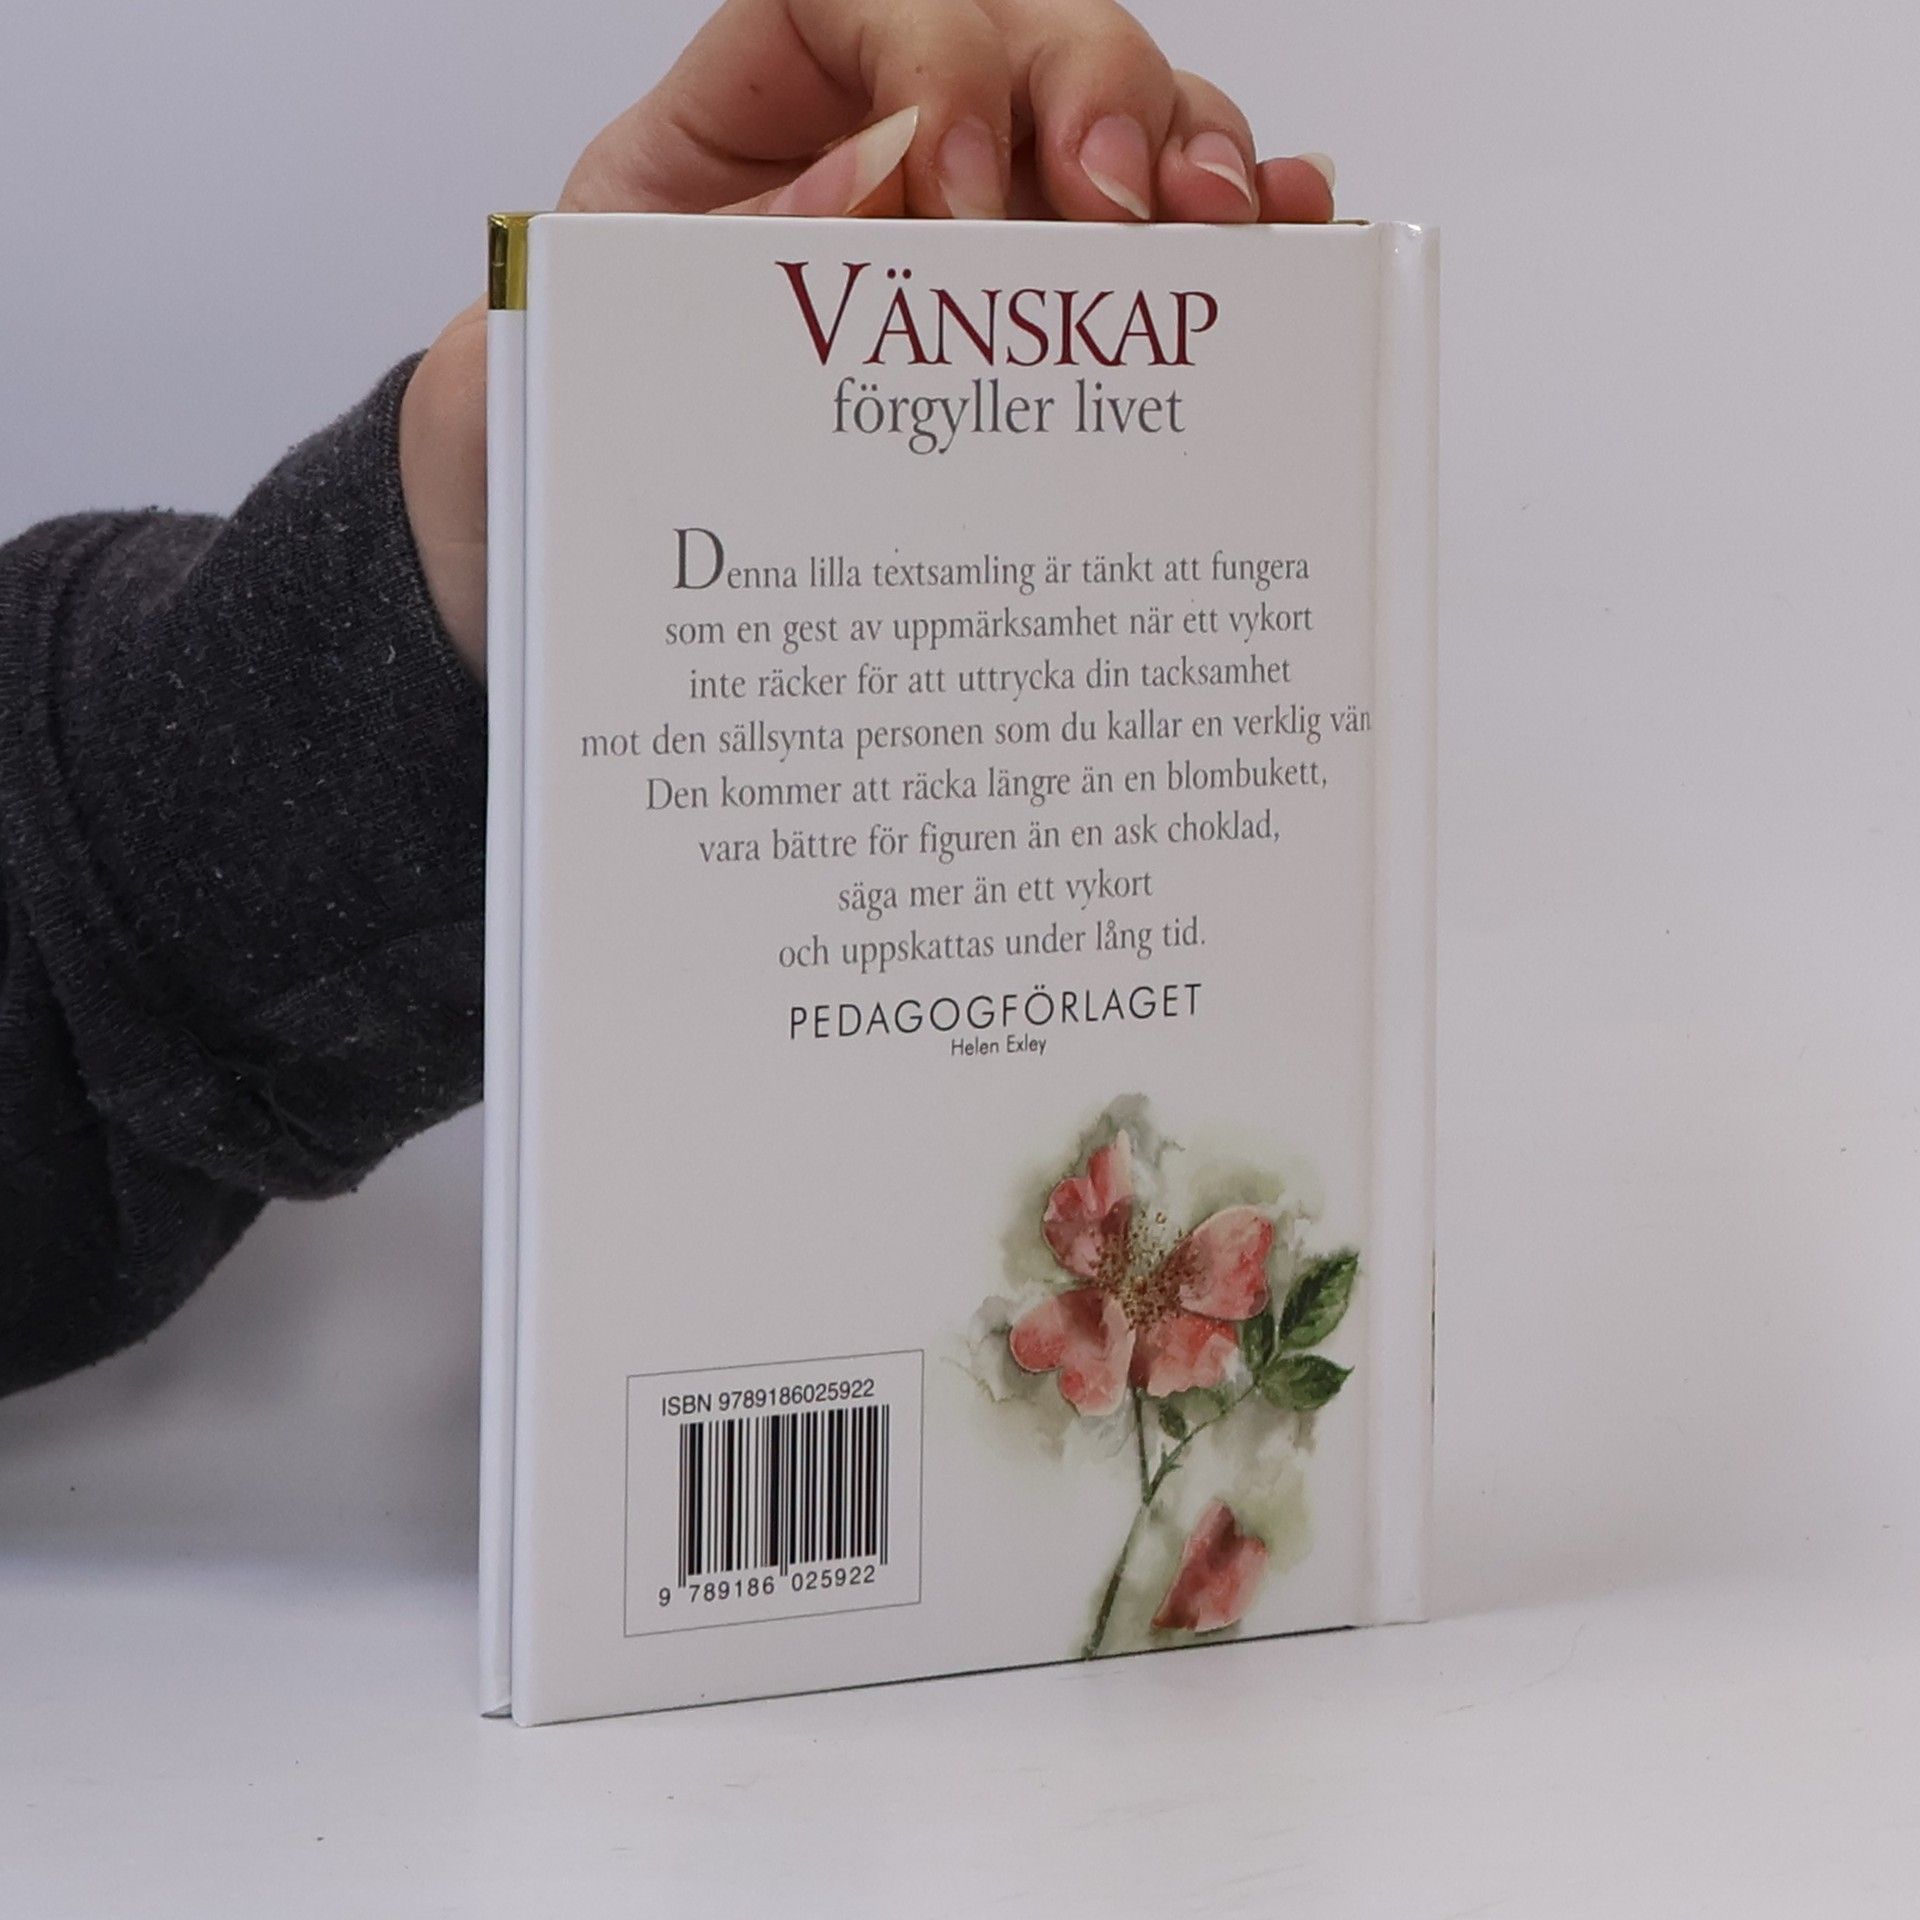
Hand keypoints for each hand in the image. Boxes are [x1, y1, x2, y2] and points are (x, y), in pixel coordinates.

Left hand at [400, 0, 1336, 674]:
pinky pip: (1141, 260)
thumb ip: (685, 272)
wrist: (543, 600)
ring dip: (1187, 150)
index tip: (964, 189)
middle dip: (1094, 94)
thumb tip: (878, 182)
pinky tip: (1276, 241)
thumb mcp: (558, 366)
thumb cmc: (533, 478)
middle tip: (1124, 201)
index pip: (849, 8)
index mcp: (725, 145)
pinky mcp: (1030, 352)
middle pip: (1017, 38)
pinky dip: (1221, 239)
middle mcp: (863, 172)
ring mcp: (965, 253)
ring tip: (1226, 224)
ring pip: (1110, 127)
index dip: (933, 58)